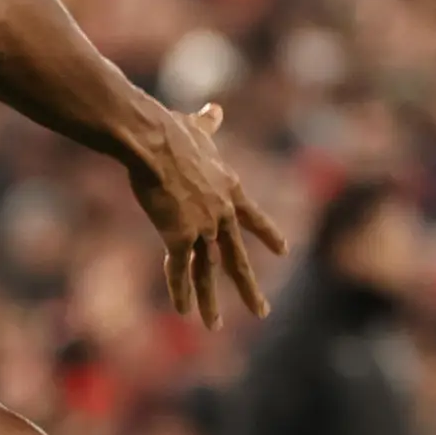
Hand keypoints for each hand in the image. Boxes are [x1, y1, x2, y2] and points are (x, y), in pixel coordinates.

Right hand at [127, 102, 287, 325]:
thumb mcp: (197, 129)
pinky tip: (184, 312)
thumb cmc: (171, 132)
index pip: (254, 218)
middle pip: (237, 259)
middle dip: (248, 287)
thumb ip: (208, 124)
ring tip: (215, 326)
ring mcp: (203, 228)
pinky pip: (180, 271)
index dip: (267, 235)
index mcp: (230, 190)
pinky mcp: (179, 236)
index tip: (282, 251)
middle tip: (262, 311)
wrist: (153, 142)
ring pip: (208, 272)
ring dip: (210, 302)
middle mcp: (222, 214)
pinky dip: (181, 292)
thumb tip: (215, 108)